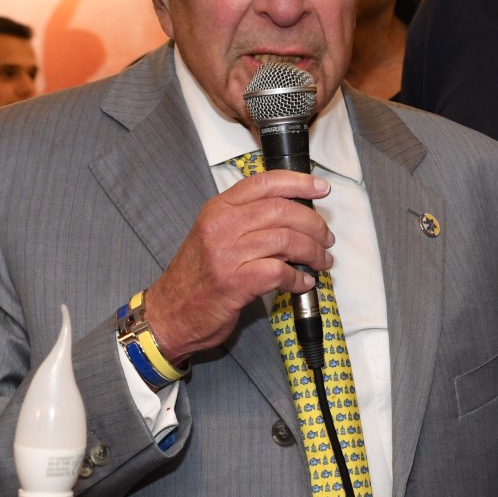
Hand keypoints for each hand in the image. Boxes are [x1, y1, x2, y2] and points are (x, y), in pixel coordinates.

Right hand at [146, 171, 334, 361]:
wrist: (171, 313)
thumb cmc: (199, 276)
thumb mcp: (215, 235)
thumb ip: (248, 219)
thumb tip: (295, 213)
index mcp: (218, 209)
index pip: (264, 182)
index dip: (299, 182)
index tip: (322, 188)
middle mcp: (222, 226)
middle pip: (283, 210)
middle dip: (315, 224)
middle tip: (326, 238)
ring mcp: (227, 254)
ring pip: (287, 240)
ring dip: (314, 252)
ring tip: (321, 261)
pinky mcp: (236, 282)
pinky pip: (282, 272)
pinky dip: (300, 278)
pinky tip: (304, 282)